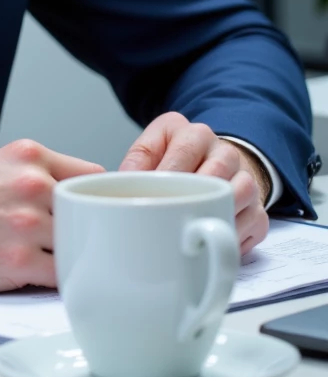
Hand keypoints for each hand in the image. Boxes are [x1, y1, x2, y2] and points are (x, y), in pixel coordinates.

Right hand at [0, 139, 104, 295]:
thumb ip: (32, 177)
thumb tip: (75, 200)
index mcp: (27, 156)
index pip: (91, 177)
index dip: (97, 202)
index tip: (98, 218)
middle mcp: (31, 183)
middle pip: (92, 214)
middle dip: (88, 234)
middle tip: (86, 249)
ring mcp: (26, 223)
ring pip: (80, 246)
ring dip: (74, 261)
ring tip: (66, 270)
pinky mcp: (16, 262)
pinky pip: (62, 277)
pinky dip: (60, 284)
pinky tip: (48, 284)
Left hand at [119, 112, 269, 255]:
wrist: (213, 165)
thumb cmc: (176, 161)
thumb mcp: (152, 147)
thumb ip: (136, 160)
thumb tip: (118, 178)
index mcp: (194, 133)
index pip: (185, 148)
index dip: (169, 174)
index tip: (153, 196)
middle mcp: (224, 152)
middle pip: (217, 172)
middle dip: (193, 196)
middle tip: (171, 218)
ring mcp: (246, 179)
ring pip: (241, 194)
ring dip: (217, 214)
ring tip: (194, 232)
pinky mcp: (259, 208)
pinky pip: (254, 222)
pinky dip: (235, 235)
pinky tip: (214, 243)